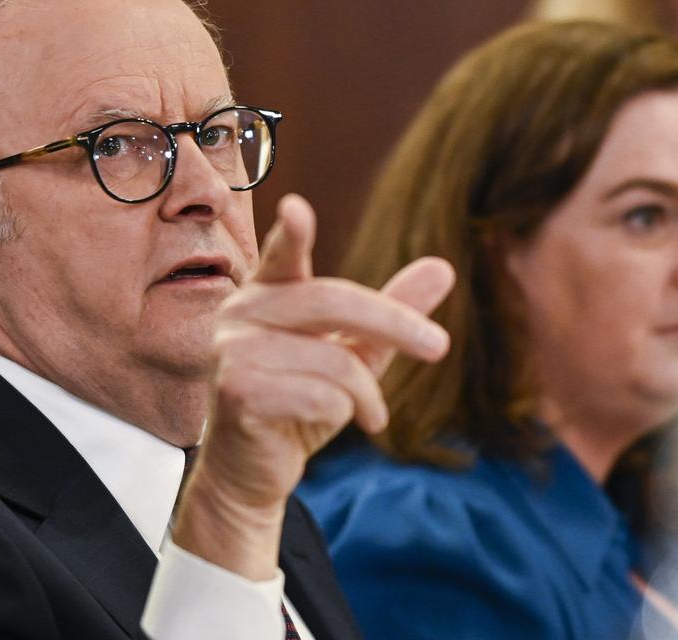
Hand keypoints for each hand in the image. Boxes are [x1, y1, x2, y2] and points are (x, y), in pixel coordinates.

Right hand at [172, 194, 453, 579]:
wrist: (252, 469)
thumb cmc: (299, 403)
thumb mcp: (354, 354)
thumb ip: (391, 312)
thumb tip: (444, 267)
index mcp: (267, 293)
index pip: (282, 256)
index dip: (291, 234)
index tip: (296, 207)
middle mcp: (241, 313)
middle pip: (331, 300)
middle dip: (394, 322)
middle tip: (439, 347)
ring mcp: (232, 352)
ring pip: (334, 359)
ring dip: (367, 395)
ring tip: (370, 415)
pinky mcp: (236, 392)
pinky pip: (319, 395)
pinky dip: (343, 415)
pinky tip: (330, 426)